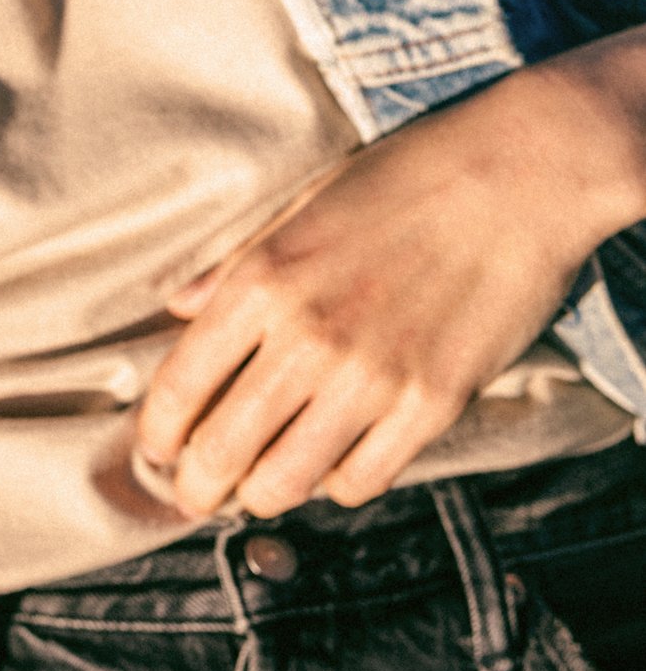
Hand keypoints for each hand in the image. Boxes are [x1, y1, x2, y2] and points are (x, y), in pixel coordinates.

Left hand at [137, 37, 645, 519]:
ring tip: (258, 488)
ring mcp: (372, 377)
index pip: (179, 387)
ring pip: (286, 482)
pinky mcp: (432, 404)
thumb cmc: (404, 177)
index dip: (156, 435)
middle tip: (195, 491)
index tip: (155, 451)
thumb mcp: (300, 203)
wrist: (516, 175)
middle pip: (221, 450)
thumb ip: (233, 264)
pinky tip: (332, 464)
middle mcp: (307, 336)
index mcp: (262, 279)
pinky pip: (362, 480)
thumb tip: (177, 308)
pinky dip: (336, 485)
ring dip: (261, 495)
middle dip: (196, 485)